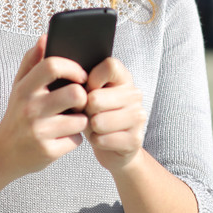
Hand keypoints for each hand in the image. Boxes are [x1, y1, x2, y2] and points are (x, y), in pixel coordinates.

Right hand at [0, 36, 89, 178]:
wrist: (2, 153)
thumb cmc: (18, 113)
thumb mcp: (19, 86)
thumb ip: (32, 60)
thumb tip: (46, 36)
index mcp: (24, 88)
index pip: (52, 66)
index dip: (73, 67)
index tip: (81, 75)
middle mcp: (30, 109)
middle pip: (75, 94)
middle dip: (83, 97)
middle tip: (79, 101)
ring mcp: (39, 132)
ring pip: (80, 119)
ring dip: (80, 120)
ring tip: (71, 120)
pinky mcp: (48, 152)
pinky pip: (76, 140)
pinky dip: (74, 138)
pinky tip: (63, 137)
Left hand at [84, 57, 146, 173]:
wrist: (112, 146)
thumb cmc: (96, 114)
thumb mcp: (89, 95)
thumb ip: (85, 85)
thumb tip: (74, 88)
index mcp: (123, 78)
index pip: (110, 66)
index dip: (92, 78)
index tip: (88, 88)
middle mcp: (135, 94)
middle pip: (96, 98)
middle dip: (86, 109)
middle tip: (90, 113)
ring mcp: (138, 117)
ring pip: (99, 122)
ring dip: (91, 127)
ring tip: (96, 126)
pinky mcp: (135, 139)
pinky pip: (102, 139)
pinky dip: (96, 141)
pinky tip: (101, 138)